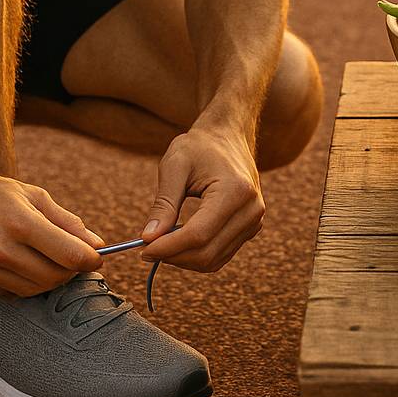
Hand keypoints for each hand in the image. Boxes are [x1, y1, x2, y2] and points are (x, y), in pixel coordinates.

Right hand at [0, 158, 104, 297]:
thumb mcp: (30, 195)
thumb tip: (96, 243)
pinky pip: (10, 294)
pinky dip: (24, 283)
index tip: (96, 256)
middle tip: (73, 258)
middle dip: (71, 270)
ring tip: (49, 260)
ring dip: (49, 279)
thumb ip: (65, 221)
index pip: (70, 255)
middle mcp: (0, 250)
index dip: (90, 259)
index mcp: (19, 222)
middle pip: (54, 277)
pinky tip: (23, 265)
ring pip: (34, 290)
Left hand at [139, 126, 264, 271]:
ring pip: (214, 260)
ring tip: (162, 244)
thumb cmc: (199, 146)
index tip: (143, 249)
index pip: (198, 234)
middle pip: (207, 252)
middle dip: (173, 256)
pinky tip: (179, 242)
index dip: (168, 247)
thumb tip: (149, 238)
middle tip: (147, 248)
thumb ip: (164, 204)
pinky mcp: (251, 228)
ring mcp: (254, 221)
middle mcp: (250, 210)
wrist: (228, 136)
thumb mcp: (174, 166)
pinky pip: (221, 255)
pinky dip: (197, 256)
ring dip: (184, 259)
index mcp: (234, 191)